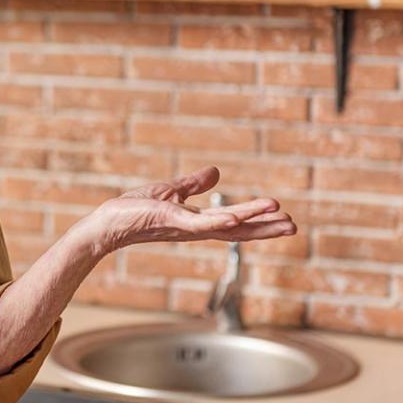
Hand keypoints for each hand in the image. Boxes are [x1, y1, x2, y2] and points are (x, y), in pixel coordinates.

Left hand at [90, 166, 295, 253]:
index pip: (234, 223)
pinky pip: (200, 223)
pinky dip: (219, 220)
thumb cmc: (135, 210)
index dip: (258, 221)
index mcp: (198, 222)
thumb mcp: (171, 192)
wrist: (109, 222)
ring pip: (226, 225)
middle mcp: (196, 228)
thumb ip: (194, 184)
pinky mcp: (172, 221)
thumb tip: (216, 173)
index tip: (283, 218)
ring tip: (281, 218)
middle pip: (238, 230)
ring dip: (253, 222)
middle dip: (265, 229)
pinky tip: (237, 217)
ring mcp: (185, 227)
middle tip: (294, 226)